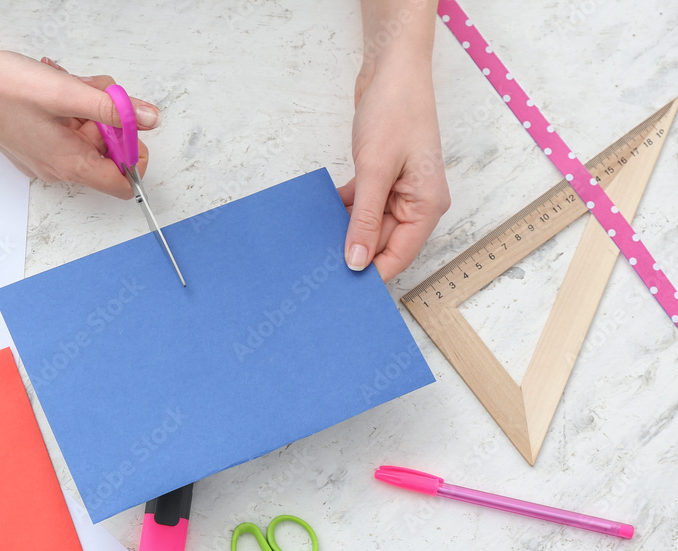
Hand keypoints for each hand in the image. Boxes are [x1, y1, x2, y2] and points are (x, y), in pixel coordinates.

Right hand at [0, 46, 159, 198]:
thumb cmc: (1, 88)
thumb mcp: (66, 93)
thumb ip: (112, 108)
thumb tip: (147, 119)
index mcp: (69, 163)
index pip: (123, 182)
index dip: (135, 153)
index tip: (130, 124)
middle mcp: (58, 167)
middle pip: (107, 153)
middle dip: (109, 118)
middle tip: (94, 91)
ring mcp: (46, 156)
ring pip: (88, 135)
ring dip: (88, 107)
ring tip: (68, 83)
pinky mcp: (37, 142)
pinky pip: (68, 129)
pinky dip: (70, 107)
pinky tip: (57, 88)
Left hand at [339, 62, 449, 281]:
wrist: (392, 70)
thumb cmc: (396, 111)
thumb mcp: (376, 171)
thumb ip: (365, 219)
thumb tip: (357, 261)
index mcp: (427, 206)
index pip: (399, 255)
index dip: (371, 273)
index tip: (341, 288)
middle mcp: (417, 203)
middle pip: (382, 242)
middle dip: (353, 250)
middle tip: (318, 266)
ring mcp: (399, 192)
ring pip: (368, 225)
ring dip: (344, 229)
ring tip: (314, 241)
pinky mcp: (382, 179)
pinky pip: (361, 206)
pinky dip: (343, 209)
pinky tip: (321, 212)